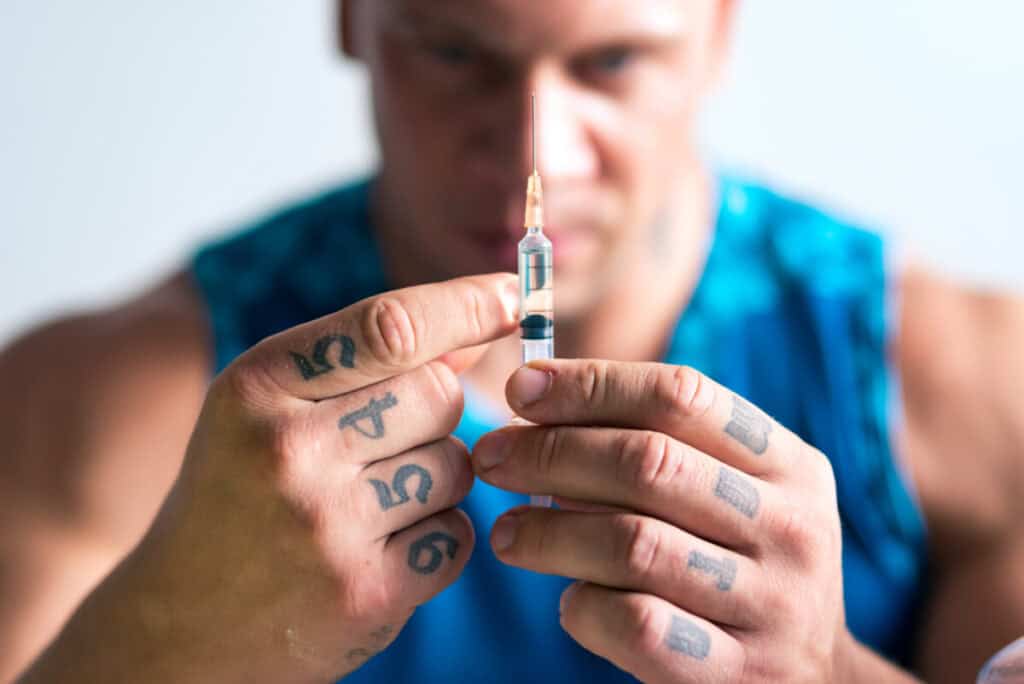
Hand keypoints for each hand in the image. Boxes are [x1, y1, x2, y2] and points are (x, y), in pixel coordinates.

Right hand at [26, 274, 517, 683]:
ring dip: (438, 481)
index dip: (465, 304)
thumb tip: (469, 334)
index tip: (511, 295)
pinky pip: (458, 536)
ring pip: (458, 466)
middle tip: (385, 443)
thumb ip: (361, 366)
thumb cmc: (237, 494)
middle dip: (436, 412)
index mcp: (259, 385)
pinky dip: (438, 540)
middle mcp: (288, 449)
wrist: (179, 620)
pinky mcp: (364, 594)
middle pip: (440, 394)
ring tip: (374, 504)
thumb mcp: (269, 409)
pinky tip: (383, 551)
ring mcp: (327, 526)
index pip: (390, 324)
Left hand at [472, 360, 847, 682]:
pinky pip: (638, 625)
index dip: (592, 384)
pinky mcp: (738, 674)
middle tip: (491, 457)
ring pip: (634, 544)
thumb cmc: (740, 561)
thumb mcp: (735, 492)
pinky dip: (584, 606)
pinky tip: (568, 599)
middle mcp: (789, 527)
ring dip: (550, 531)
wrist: (811, 678)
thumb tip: (538, 402)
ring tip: (507, 532)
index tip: (522, 389)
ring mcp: (770, 604)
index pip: (681, 395)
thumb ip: (663, 446)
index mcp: (789, 464)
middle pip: (649, 463)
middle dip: (551, 452)